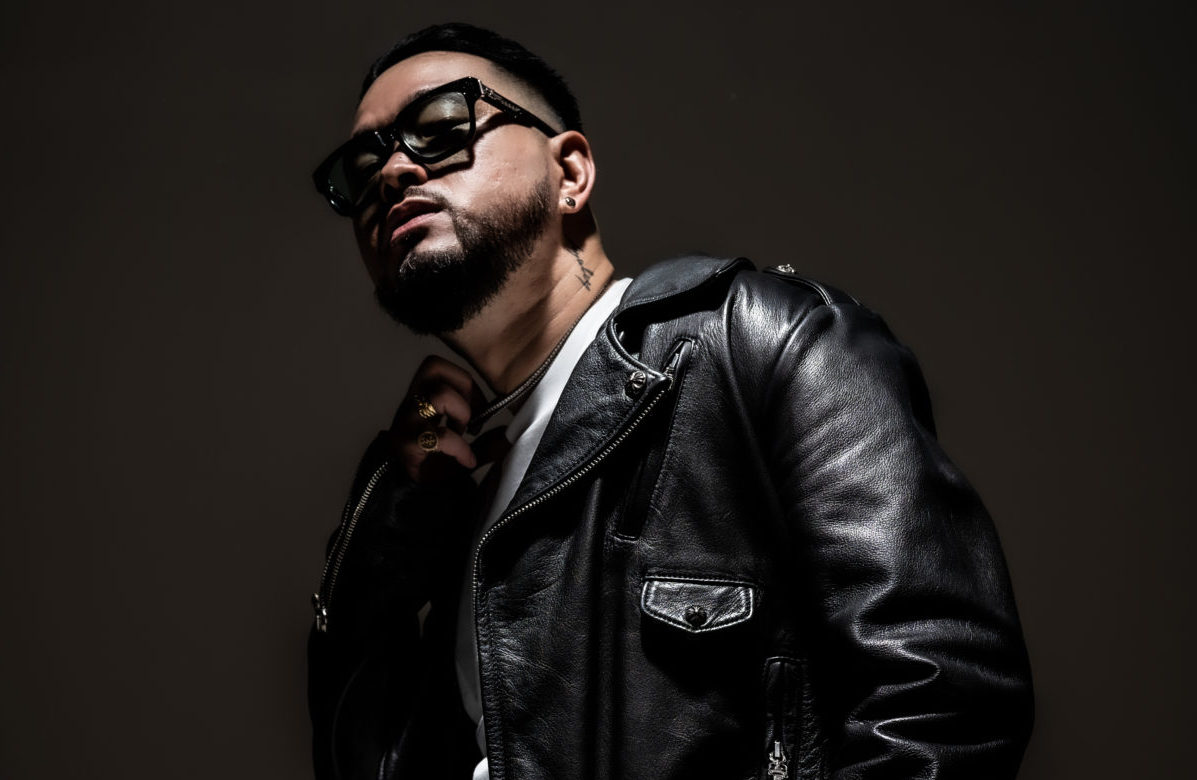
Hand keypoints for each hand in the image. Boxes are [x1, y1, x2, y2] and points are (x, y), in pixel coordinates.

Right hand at [388, 355, 510, 483]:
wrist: (409, 498)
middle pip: (433, 366)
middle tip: (472, 415)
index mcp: (418, 398)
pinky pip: (440, 435)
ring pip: (440, 394)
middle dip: (464, 387)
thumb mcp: (464, 448)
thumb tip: (509, 434)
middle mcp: (408, 404)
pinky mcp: (405, 443)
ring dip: (462, 413)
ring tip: (463, 434)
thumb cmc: (434, 468)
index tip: (480, 406)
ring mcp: (405, 422)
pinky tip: (466, 460)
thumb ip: (486, 440)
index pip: (437, 366)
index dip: (465, 381)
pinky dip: (460, 447)